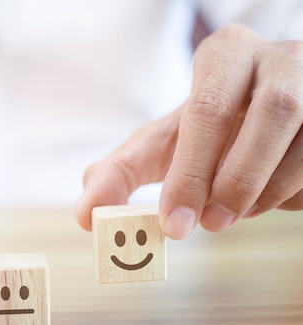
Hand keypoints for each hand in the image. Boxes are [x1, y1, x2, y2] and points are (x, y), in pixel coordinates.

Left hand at [76, 24, 302, 238]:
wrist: (259, 111)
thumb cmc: (202, 131)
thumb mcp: (157, 143)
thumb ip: (119, 173)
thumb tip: (85, 215)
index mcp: (224, 54)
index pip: (206, 108)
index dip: (189, 172)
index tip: (172, 223)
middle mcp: (279, 58)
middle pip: (271, 114)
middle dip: (235, 181)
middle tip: (207, 226)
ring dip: (267, 193)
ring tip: (232, 214)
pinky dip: (294, 194)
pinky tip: (269, 197)